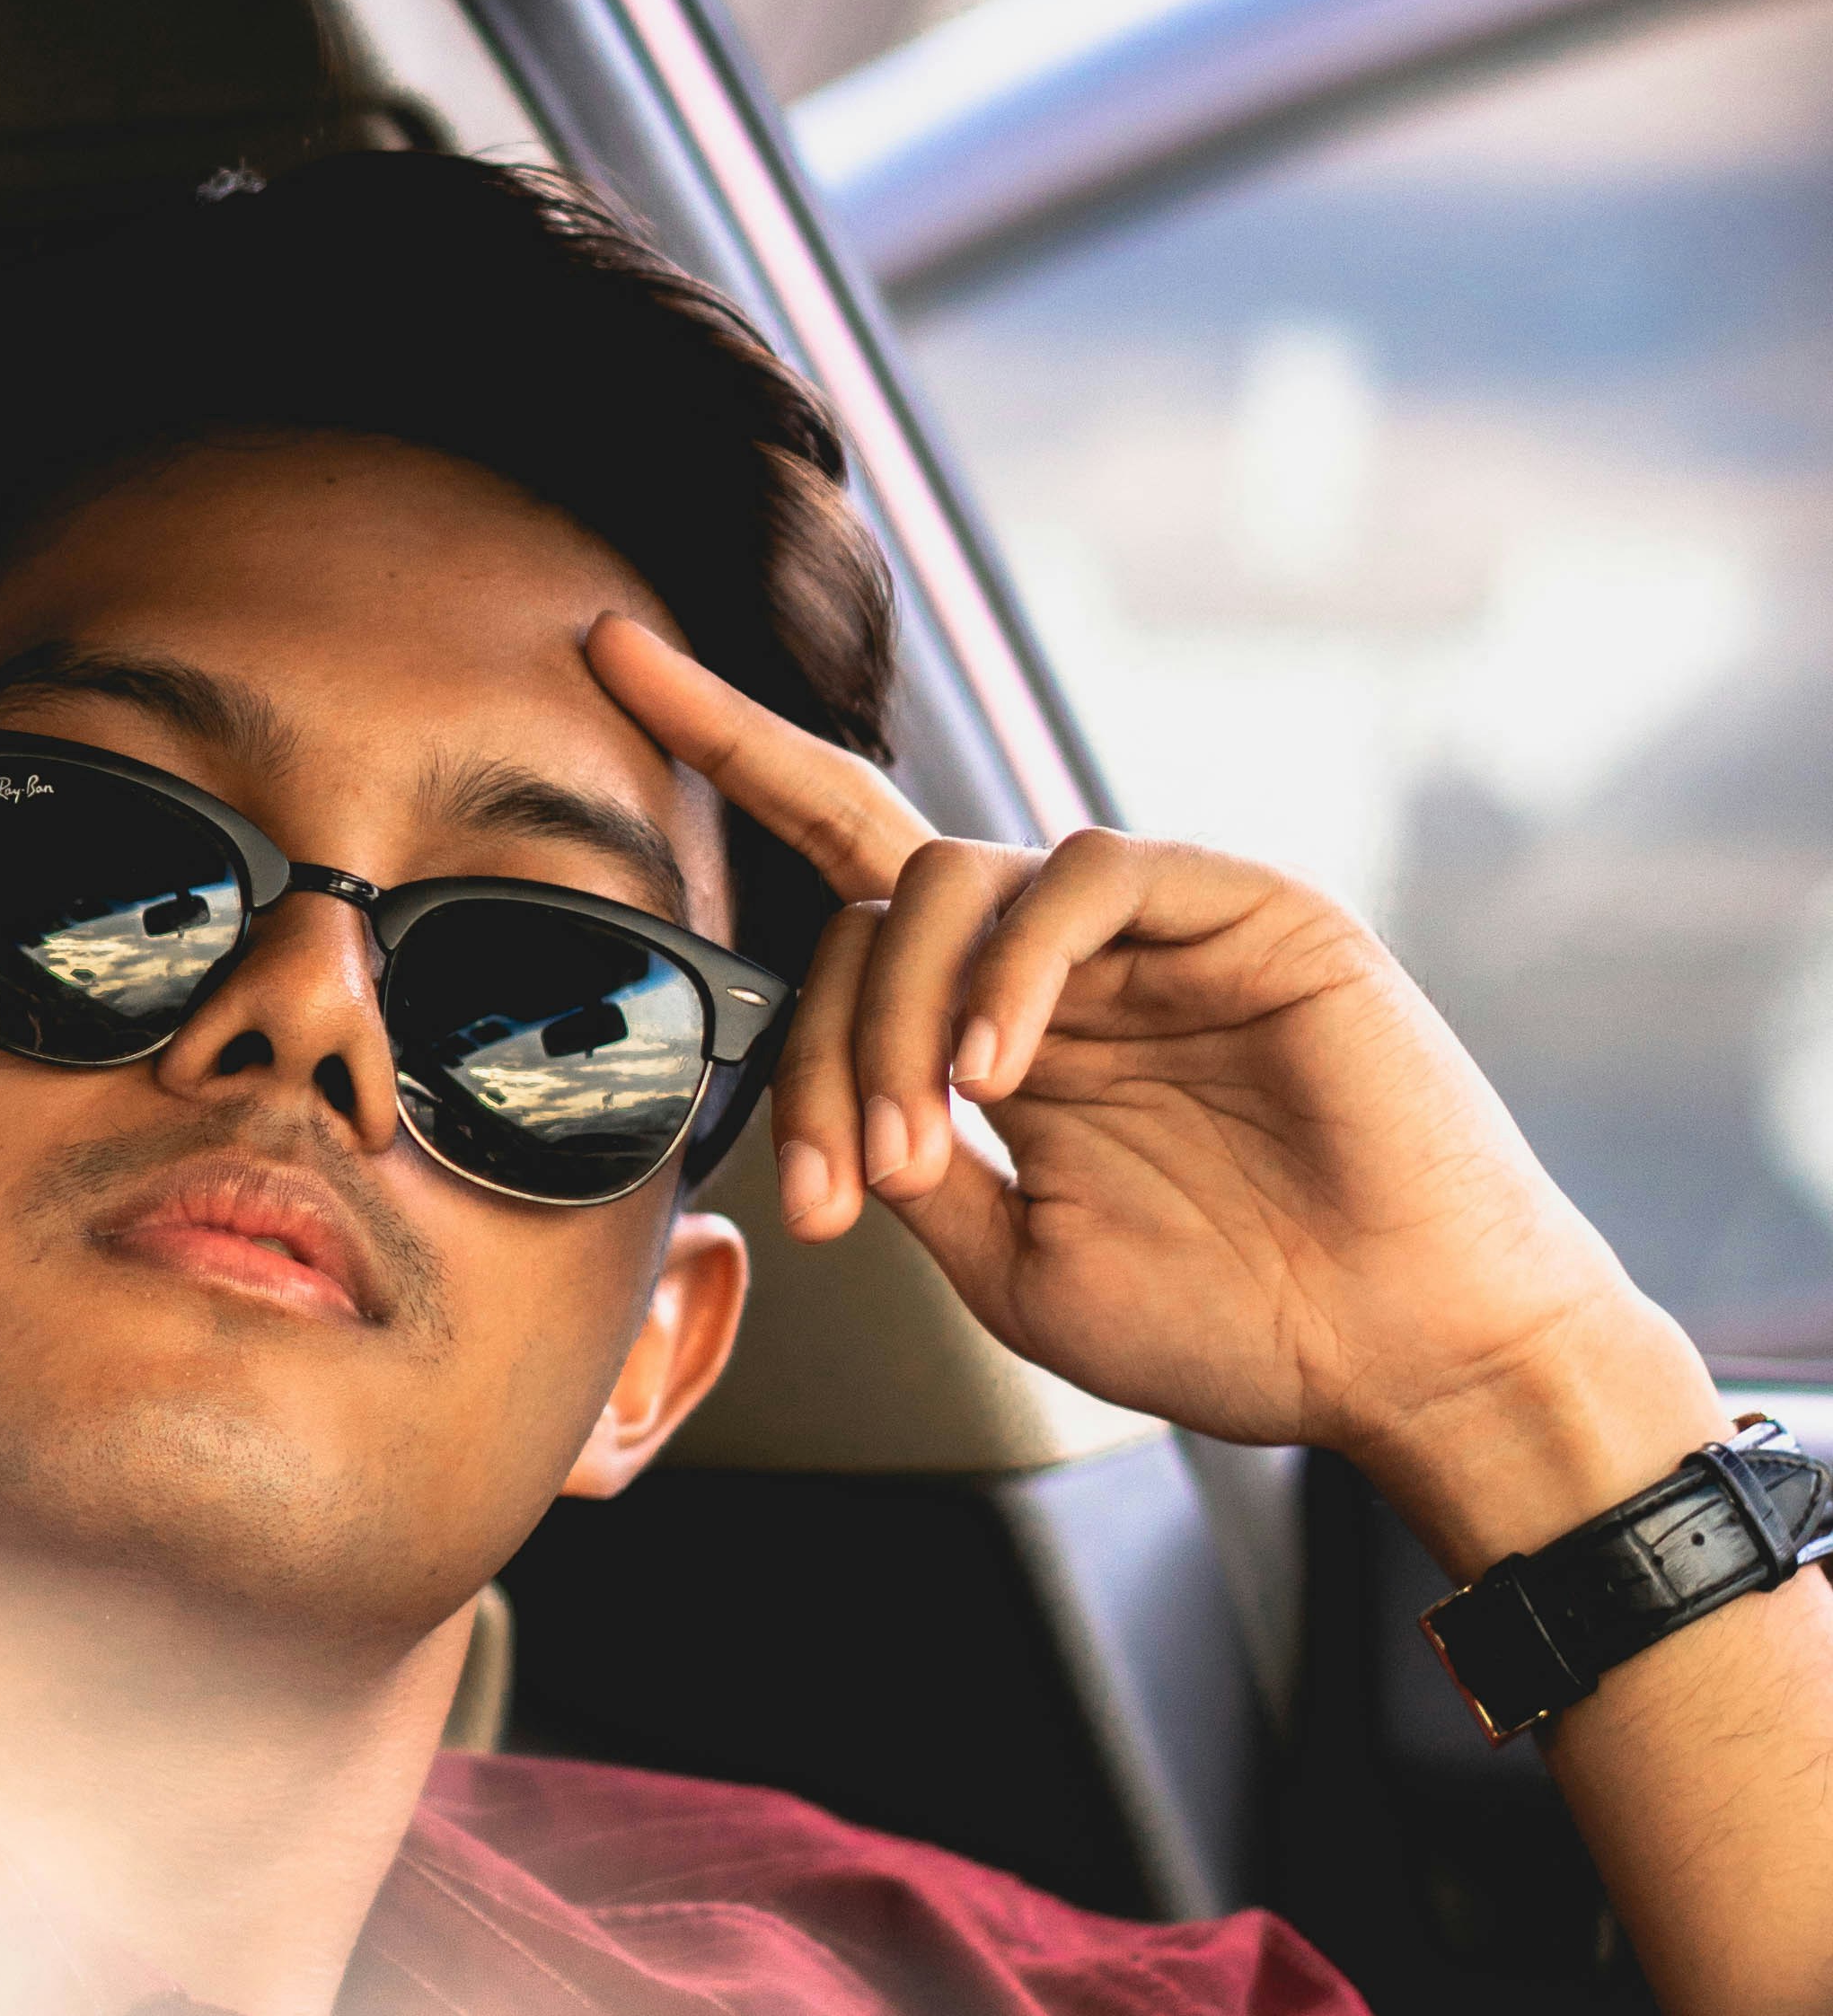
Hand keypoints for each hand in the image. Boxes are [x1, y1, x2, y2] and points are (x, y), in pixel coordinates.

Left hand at [589, 611, 1718, 1567]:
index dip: (730, 749)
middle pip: (873, 890)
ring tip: (938, 1146)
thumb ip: (911, 1166)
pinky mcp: (1246, 906)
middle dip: (825, 1034)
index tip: (610, 660)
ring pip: (955, 879)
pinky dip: (1013, 968)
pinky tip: (1005, 1071)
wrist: (1405, 1356)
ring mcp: (1153, 923)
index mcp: (1006, 1023)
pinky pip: (1081, 876)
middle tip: (846, 1184)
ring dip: (904, 1017)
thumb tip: (816, 1102)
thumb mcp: (1013, 1263)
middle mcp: (1067, 954)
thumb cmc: (1237, 1323)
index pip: (845, 864)